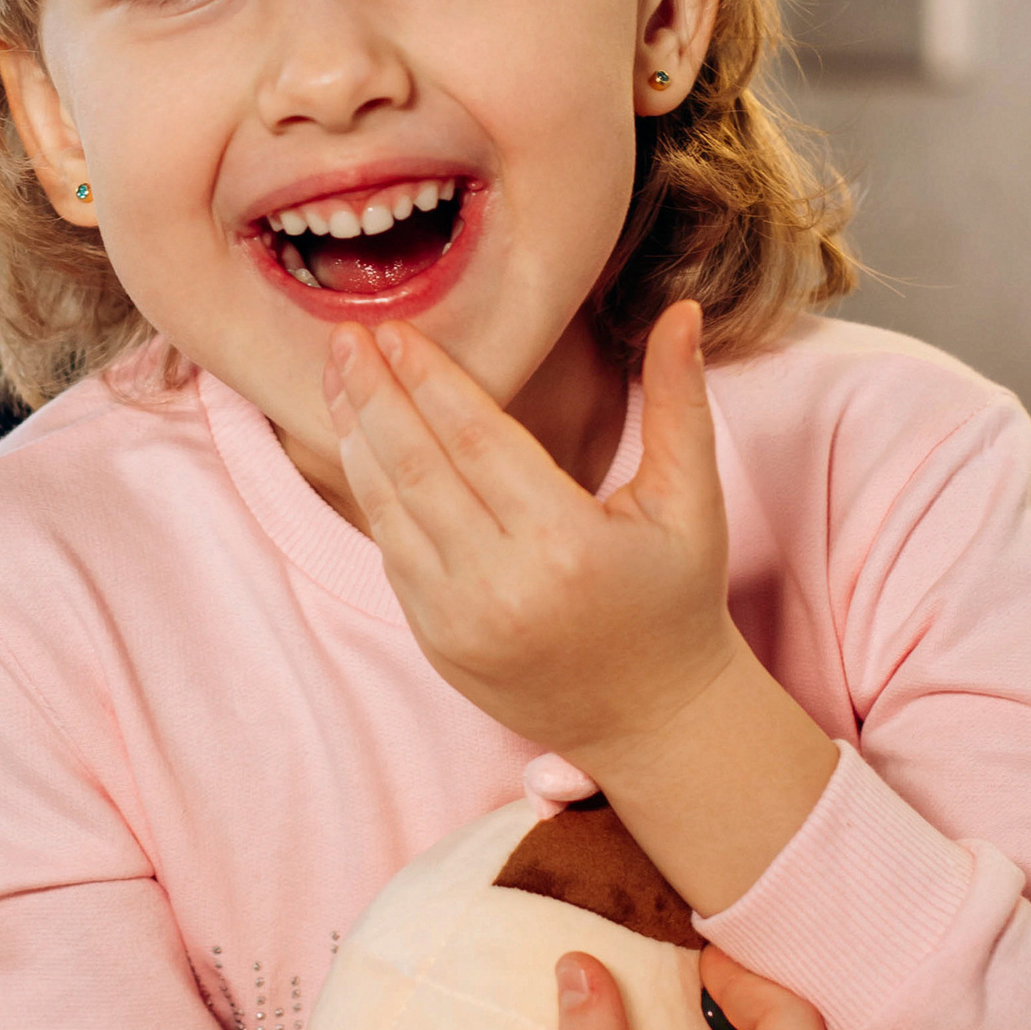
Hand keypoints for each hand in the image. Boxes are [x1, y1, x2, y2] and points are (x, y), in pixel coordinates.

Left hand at [325, 304, 837, 911]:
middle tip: (346, 335)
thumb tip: (683, 308)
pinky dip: (369, 495)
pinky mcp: (436, 644)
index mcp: (566, 545)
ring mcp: (459, 623)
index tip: (396, 330)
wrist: (655, 721)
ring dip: (357, 437)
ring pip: (389, 511)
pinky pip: (391, 554)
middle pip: (416, 468)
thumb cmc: (677, 600)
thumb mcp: (692, 501)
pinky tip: (359, 444)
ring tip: (338, 376)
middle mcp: (502, 588)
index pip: (476, 441)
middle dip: (375, 393)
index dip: (430, 379)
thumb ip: (680, 401)